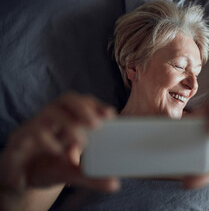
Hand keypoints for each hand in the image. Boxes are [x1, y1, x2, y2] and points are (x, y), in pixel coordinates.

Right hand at [0, 92, 119, 194]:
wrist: (21, 178)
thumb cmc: (50, 166)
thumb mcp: (74, 171)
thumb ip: (92, 175)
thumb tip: (114, 184)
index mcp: (67, 119)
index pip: (82, 102)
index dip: (96, 105)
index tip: (110, 115)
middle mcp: (52, 118)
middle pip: (66, 99)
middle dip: (83, 108)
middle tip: (96, 125)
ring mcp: (35, 126)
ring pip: (49, 112)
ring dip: (68, 124)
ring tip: (81, 142)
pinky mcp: (19, 140)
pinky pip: (31, 131)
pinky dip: (47, 140)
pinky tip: (59, 152)